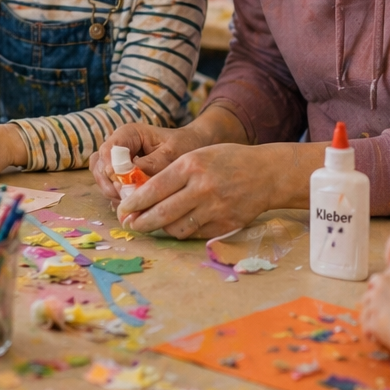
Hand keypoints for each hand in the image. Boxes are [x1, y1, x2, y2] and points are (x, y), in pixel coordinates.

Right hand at [89, 122, 206, 201]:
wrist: (193, 147)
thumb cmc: (185, 146)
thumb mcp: (172, 154)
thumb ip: (151, 165)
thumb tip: (129, 179)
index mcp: (129, 134)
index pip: (108, 150)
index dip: (111, 169)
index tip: (122, 186)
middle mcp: (118, 145)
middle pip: (100, 165)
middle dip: (110, 184)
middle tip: (126, 199)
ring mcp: (117, 160)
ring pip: (102, 178)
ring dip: (112, 192)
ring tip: (131, 203)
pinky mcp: (120, 173)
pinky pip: (110, 185)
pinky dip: (117, 196)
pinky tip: (132, 204)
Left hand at [115, 142, 286, 238]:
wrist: (266, 174)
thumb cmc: (227, 160)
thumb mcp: (197, 155)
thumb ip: (172, 172)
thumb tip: (142, 194)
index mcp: (191, 166)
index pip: (154, 189)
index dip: (134, 202)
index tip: (122, 208)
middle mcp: (202, 188)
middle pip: (161, 213)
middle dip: (140, 221)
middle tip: (130, 223)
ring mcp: (215, 209)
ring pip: (176, 228)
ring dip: (160, 229)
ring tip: (152, 224)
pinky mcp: (225, 225)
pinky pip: (194, 234)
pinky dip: (181, 231)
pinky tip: (175, 225)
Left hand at [361, 263, 389, 352]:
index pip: (387, 277)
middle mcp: (384, 282)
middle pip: (373, 288)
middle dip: (378, 299)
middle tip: (388, 314)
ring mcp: (375, 301)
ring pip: (367, 307)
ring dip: (374, 316)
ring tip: (386, 329)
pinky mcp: (372, 321)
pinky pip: (366, 326)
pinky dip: (372, 333)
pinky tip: (382, 340)